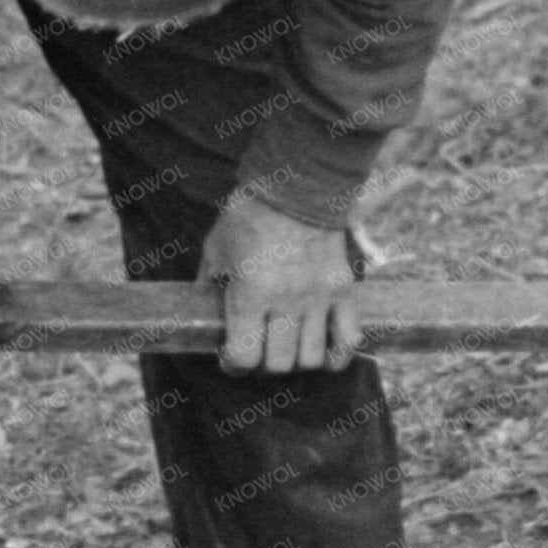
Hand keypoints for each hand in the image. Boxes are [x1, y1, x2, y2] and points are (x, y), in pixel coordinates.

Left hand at [206, 187, 361, 373]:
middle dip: (263, 363)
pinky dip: (337, 355)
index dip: (233, 364)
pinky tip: (325, 352)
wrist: (298, 183)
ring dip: (296, 359)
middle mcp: (287, 301)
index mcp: (250, 293)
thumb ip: (208, 283)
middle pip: (278, 364)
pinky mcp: (343, 290)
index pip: (244, 357)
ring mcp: (319, 297)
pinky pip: (348, 339)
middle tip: (258, 349)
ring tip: (288, 346)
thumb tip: (199, 309)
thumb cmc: (250, 214)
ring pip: (312, 358)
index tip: (230, 356)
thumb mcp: (216, 248)